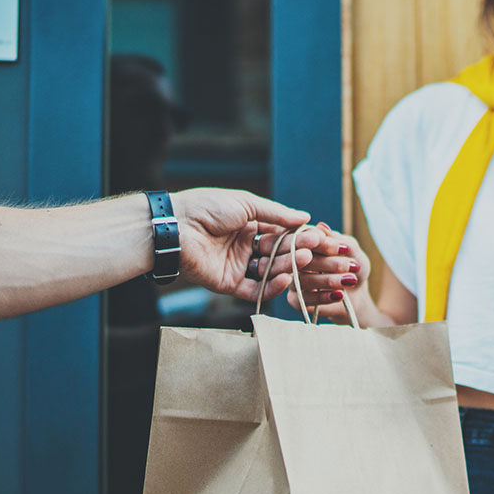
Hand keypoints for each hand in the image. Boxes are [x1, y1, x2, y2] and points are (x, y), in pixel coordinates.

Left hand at [170, 188, 323, 301]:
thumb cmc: (206, 207)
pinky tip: (286, 279)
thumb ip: (276, 213)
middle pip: (278, 253)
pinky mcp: (230, 284)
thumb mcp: (245, 203)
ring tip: (303, 261)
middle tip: (314, 250)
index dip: (298, 236)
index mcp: (249, 226)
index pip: (280, 234)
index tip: (318, 237)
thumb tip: (304, 216)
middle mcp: (246, 247)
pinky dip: (272, 287)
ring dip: (288, 267)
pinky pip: (256, 290)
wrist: (176, 226)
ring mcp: (239, 267)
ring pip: (270, 271)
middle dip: (296, 252)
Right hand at [285, 223, 370, 322]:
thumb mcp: (353, 251)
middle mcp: (294, 259)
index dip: (324, 244)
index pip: (306, 239)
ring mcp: (292, 279)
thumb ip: (339, 240)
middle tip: (351, 266)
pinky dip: (323, 296)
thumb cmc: (353, 267)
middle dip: (328, 262)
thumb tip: (321, 228)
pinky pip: (303, 299)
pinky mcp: (295, 300)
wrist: (357, 294)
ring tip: (350, 280)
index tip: (344, 249)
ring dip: (328, 280)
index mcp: (306, 242)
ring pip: (302, 280)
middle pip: (302, 259)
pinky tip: (340, 294)